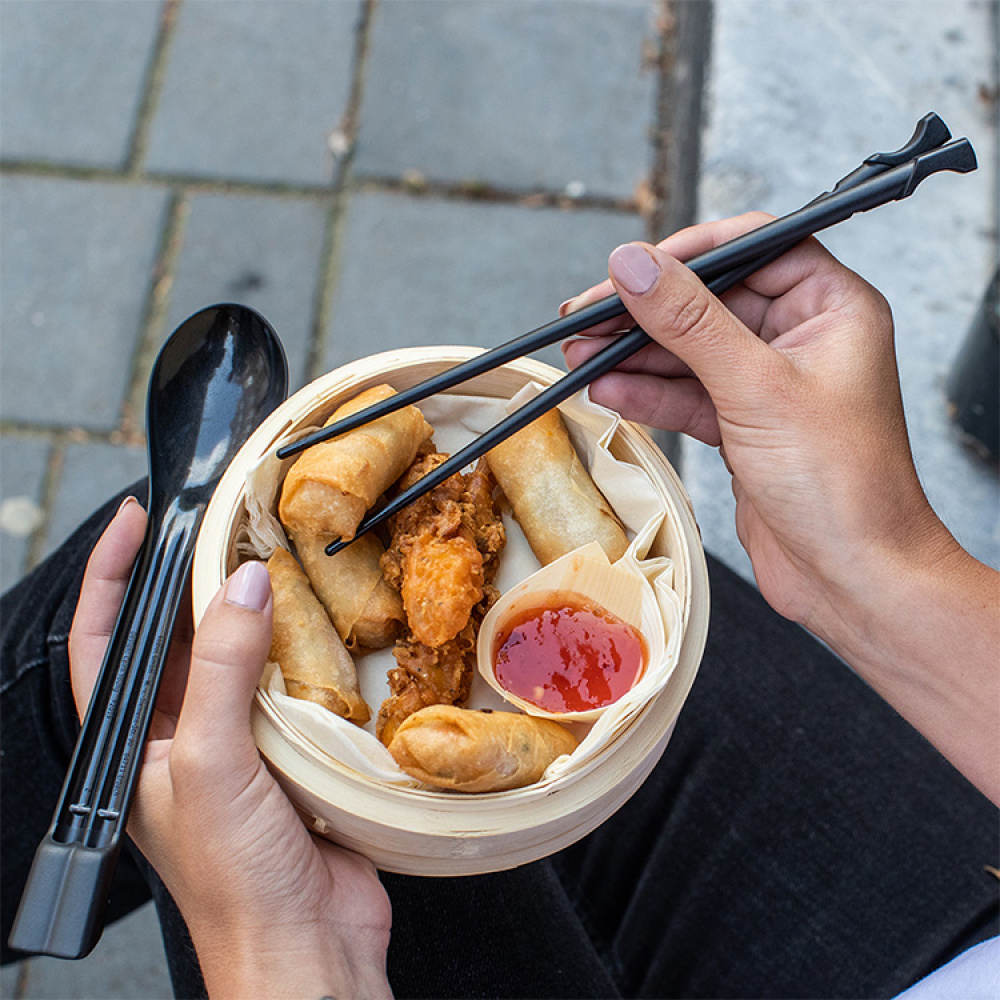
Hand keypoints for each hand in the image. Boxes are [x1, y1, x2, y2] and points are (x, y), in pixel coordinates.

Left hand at [68, 498, 391, 998]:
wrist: (307, 945)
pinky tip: (325, 628)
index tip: (135, 522)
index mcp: (135, 743)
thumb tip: (243, 586)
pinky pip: (292, 684)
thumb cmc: (234, 882)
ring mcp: (238, 742)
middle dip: (196, 581)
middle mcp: (182, 735)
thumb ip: (224, 672)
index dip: (111, 577)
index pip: (104, 642)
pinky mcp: (292, 751)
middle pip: (180, 637)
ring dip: (258, 613)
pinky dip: (307, 652)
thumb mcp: (211, 765)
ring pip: (241, 655)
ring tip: (278, 563)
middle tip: (227, 528)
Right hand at [562, 217, 999, 801]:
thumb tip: (638, 267)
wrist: (852, 577)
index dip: (688, 253)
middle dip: (646, 312)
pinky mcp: (745, 426)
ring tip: (581, 352)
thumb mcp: (756, 388)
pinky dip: (648, 394)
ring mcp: (770, 385)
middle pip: (710, 302)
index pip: (753, 248)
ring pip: (691, 352)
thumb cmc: (843, 487)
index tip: (632, 265)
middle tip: (588, 316)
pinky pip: (688, 396)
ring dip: (635, 355)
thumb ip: (690, 321)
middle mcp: (803, 338)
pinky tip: (608, 389)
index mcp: (832, 308)